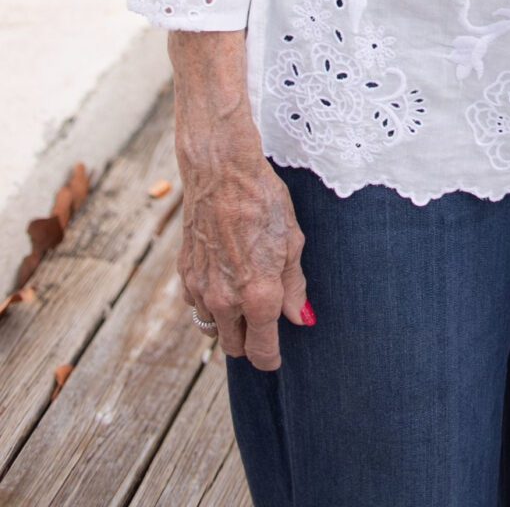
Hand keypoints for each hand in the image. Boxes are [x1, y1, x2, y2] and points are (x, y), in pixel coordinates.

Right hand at [177, 123, 309, 370]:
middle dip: (249, 342)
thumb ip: (294, 286)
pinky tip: (224, 276)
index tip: (276, 357)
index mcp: (259, 295)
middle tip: (263, 322)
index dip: (271, 359)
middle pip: (234, 347)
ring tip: (243, 294)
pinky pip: (198, 304)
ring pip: (212, 328)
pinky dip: (210, 301)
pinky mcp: (185, 275)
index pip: (261, 351)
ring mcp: (201, 289)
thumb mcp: (292, 241)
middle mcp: (225, 300)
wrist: (222, 173)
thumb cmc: (263, 201)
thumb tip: (300, 317)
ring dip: (228, 321)